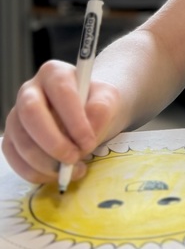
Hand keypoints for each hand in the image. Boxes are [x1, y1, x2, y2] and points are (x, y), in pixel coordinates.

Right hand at [2, 60, 120, 184]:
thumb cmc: (96, 105)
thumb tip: (88, 130)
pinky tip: (57, 175)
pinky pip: (15, 159)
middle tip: (74, 158)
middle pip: (31, 114)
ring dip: (46, 163)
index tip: (88, 141)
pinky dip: (35, 173)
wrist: (87, 117)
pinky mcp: (11, 140)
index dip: (73, 118)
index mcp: (54, 73)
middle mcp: (29, 91)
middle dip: (53, 142)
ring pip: (21, 140)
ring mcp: (16, 116)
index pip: (60, 91)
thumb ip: (101, 109)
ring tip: (72, 171)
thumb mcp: (108, 100)